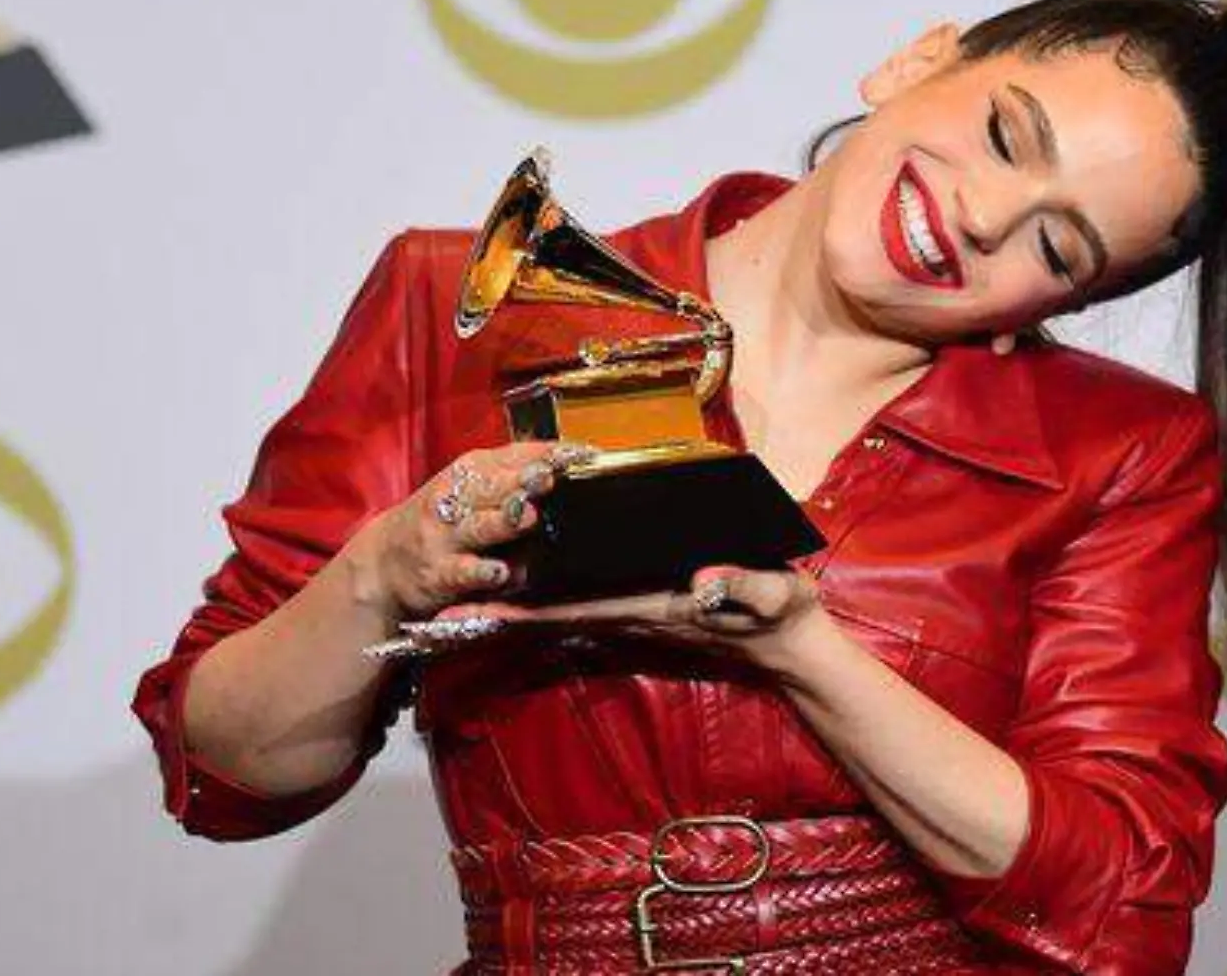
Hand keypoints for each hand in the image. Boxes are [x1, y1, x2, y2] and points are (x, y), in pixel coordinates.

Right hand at [344, 441, 595, 622]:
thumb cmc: (443, 519)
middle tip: (547, 477)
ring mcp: (446, 538)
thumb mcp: (473, 486)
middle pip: (490, 487)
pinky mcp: (440, 574)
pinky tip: (498, 572)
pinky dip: (480, 572)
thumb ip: (514, 470)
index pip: (513, 456)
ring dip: (502, 523)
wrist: (383, 562)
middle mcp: (456, 499)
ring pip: (478, 527)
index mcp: (470, 471)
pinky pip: (463, 572)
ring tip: (527, 517)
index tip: (579, 454)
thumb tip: (571, 454)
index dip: (546, 456)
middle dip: (520, 482)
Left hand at [388, 565, 823, 667]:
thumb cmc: (786, 618)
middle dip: (494, 612)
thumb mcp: (774, 597)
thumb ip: (744, 587)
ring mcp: (636, 613)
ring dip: (510, 608)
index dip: (522, 609)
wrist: (794, 648)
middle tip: (432, 612)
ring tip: (453, 603)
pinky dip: (545, 603)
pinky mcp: (646, 608)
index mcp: (652, 606)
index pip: (575, 610)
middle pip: (551, 615)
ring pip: (561, 612)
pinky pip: (584, 607)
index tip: (469, 608)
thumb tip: (708, 577)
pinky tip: (520, 592)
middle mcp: (632, 613)